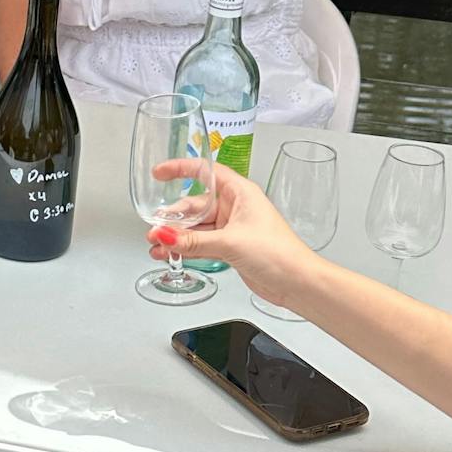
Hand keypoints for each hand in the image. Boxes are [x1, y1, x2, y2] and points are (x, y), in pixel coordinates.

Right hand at [147, 160, 323, 309]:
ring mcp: (231, 228)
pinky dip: (185, 248)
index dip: (180, 169)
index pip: (204, 171)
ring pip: (196, 227)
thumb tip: (163, 235)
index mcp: (239, 193)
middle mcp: (234, 207)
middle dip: (173, 216)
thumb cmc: (279, 253)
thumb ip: (192, 241)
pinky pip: (200, 244)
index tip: (159, 173)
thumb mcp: (230, 242)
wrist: (297, 283)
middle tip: (154, 228)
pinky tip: (169, 255)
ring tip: (157, 246)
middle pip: (195, 204)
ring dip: (176, 236)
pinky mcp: (230, 247)